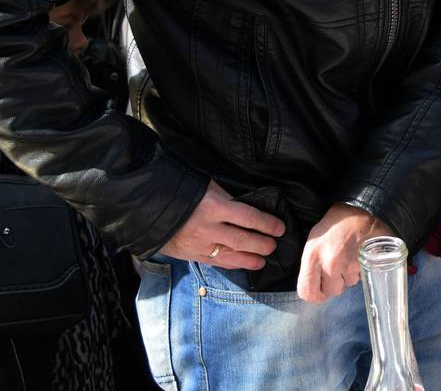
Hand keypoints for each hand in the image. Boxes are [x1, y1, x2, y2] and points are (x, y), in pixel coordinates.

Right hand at [159, 180, 284, 270]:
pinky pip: (215, 263)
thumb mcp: (208, 188)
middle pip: (243, 240)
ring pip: (230, 256)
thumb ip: (228, 199)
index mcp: (215, 206)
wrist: (148, 208)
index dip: (267, 224)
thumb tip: (249, 209)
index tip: (280, 228)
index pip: (249, 217)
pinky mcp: (191, 255)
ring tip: (262, 260)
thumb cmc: (183, 193)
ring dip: (250, 260)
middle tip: (273, 246)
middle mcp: (209, 228)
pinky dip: (232, 264)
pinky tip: (242, 264)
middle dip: (262, 245)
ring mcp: (199, 244)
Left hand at [297, 203, 390, 302]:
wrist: (362, 208)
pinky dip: (359, 271)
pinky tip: (358, 257)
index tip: (321, 289)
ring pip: (348, 285)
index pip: (307, 292)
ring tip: (349, 258)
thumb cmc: (336, 223)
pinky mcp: (365, 263)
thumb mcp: (314, 240)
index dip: (315, 294)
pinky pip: (360, 277)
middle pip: (331, 292)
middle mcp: (330, 263)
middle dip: (335, 284)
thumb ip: (311, 264)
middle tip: (338, 269)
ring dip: (349, 277)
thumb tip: (314, 285)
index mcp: (312, 256)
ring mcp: (349, 264)